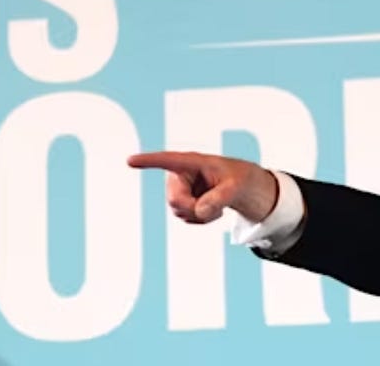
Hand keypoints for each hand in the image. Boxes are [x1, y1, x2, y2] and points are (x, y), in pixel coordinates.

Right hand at [127, 151, 279, 223]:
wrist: (250, 190)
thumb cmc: (243, 180)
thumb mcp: (236, 188)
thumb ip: (218, 198)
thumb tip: (199, 210)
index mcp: (193, 162)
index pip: (168, 160)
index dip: (148, 161)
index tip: (130, 160)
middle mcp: (183, 174)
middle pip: (173, 198)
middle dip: (191, 208)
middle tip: (214, 210)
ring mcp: (183, 189)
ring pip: (177, 210)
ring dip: (197, 215)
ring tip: (217, 207)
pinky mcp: (186, 202)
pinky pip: (183, 217)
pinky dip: (199, 220)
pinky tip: (213, 212)